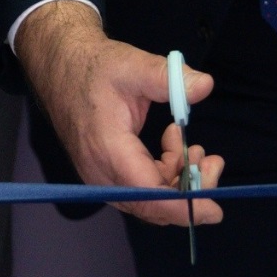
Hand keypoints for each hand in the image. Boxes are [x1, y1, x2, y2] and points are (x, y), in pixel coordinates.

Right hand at [16, 0, 224, 225]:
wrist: (62, 68)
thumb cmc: (95, 68)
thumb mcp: (134, 65)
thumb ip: (169, 78)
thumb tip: (204, 86)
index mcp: (109, 150)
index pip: (150, 195)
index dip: (184, 207)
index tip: (214, 211)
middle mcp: (101, 173)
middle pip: (153, 205)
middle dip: (189, 190)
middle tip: (212, 160)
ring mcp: (101, 177)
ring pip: (149, 200)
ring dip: (179, 180)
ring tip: (196, 148)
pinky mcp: (105, 174)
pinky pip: (140, 189)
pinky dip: (164, 174)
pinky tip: (173, 145)